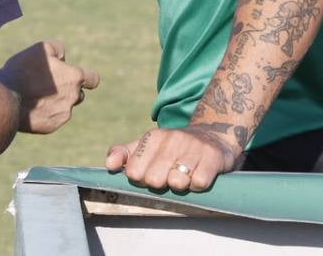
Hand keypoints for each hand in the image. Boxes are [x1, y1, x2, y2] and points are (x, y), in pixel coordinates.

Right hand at [0, 40, 98, 133]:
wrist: (3, 99)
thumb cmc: (22, 71)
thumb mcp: (41, 49)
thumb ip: (58, 50)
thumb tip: (63, 58)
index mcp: (74, 77)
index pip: (93, 79)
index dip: (87, 77)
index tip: (78, 77)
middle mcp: (73, 98)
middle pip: (78, 94)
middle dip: (67, 89)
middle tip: (46, 84)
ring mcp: (63, 114)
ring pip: (65, 107)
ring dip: (56, 102)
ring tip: (36, 96)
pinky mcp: (51, 127)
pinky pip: (53, 119)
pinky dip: (45, 114)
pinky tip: (30, 107)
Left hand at [105, 123, 243, 192]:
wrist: (213, 136)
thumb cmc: (174, 148)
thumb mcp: (148, 146)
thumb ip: (125, 154)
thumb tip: (109, 165)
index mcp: (153, 137)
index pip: (135, 172)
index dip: (142, 179)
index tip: (152, 173)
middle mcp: (172, 139)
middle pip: (155, 181)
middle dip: (162, 184)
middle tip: (170, 175)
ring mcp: (193, 147)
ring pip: (177, 183)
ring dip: (181, 185)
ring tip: (186, 175)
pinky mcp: (213, 157)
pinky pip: (199, 183)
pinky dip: (198, 185)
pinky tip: (199, 175)